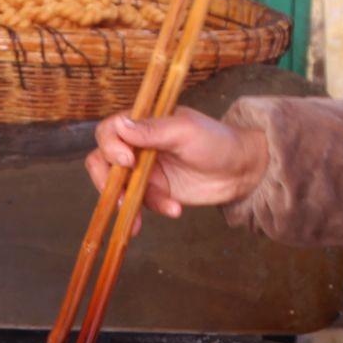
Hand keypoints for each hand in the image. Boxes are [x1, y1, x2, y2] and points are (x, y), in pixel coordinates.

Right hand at [85, 110, 269, 218]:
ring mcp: (143, 170)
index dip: (111, 146)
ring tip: (137, 219)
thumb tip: (120, 125)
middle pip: (102, 160)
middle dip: (106, 180)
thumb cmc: (216, 141)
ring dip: (125, 201)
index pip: (110, 131)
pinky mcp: (154, 192)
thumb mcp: (185, 131)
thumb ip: (153, 130)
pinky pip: (139, 203)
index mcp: (143, 123)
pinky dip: (152, 208)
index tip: (127, 160)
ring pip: (116, 186)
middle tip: (122, 196)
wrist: (241, 171)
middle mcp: (137, 146)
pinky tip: (174, 210)